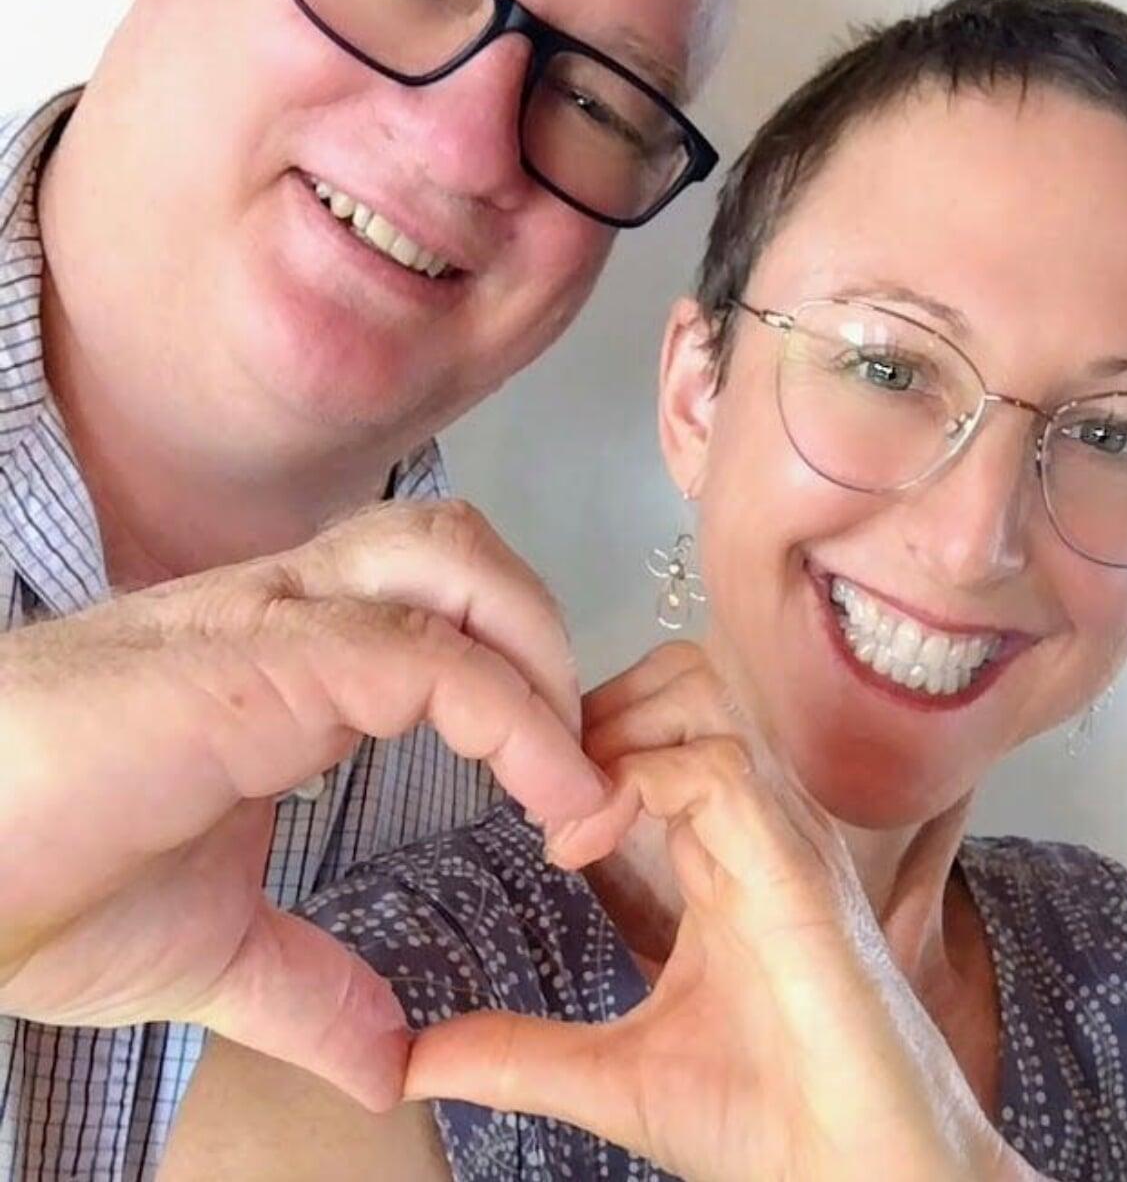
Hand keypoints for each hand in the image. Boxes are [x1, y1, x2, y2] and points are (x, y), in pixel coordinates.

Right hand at [0, 500, 607, 1109]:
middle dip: (549, 640)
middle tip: (580, 768)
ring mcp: (275, 623)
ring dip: (540, 649)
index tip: (575, 804)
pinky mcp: (259, 657)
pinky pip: (426, 653)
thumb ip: (307, 991)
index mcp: (289, 664)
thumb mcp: (207, 951)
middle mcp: (292, 615)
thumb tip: (387, 1065)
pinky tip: (550, 799)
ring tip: (568, 772)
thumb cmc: (32, 881)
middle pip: (464, 552)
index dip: (531, 686)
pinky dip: (514, 716)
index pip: (446, 612)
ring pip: (453, 560)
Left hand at [406, 731, 1019, 1181]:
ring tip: (556, 813)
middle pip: (681, 676)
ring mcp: (782, 834)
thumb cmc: (770, 1122)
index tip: (518, 802)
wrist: (865, 1180)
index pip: (659, 723)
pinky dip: (638, 782)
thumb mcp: (614, 1075)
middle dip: (595, 704)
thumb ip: (518, 1053)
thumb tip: (412, 1063)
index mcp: (727, 850)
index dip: (580, 735)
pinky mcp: (796, 868)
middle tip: (532, 782)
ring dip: (611, 729)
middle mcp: (760, 821)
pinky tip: (580, 846)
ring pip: (699, 694)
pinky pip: (717, 768)